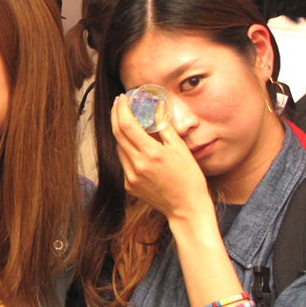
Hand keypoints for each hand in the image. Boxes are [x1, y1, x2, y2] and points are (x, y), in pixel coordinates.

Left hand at [111, 95, 210, 221]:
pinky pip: (124, 162)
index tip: (123, 98)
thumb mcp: (180, 149)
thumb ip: (165, 127)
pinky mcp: (129, 185)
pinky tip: (137, 146)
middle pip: (117, 134)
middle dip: (116, 115)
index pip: (126, 125)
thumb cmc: (189, 178)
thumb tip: (157, 106)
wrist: (186, 208)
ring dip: (121, 133)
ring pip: (119, 148)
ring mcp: (131, 177)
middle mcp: (136, 165)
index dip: (121, 109)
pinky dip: (127, 150)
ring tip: (130, 122)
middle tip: (120, 103)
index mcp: (150, 153)